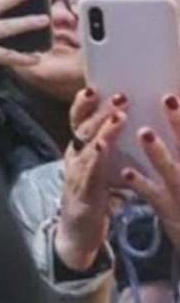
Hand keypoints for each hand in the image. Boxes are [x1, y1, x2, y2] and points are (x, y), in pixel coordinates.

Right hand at [54, 88, 127, 271]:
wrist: (77, 234)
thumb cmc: (93, 197)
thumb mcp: (98, 168)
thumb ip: (107, 147)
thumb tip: (127, 121)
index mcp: (79, 150)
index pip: (78, 121)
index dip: (83, 104)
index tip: (93, 86)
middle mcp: (74, 159)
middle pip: (82, 129)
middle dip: (99, 111)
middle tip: (118, 95)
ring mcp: (76, 175)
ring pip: (87, 147)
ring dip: (102, 130)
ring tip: (118, 115)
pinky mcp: (83, 193)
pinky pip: (90, 172)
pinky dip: (96, 157)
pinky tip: (104, 146)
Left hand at [121, 94, 179, 253]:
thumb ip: (177, 147)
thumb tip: (164, 125)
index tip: (178, 93)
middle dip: (179, 123)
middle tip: (168, 99)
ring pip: (171, 169)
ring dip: (158, 152)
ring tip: (144, 132)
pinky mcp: (168, 209)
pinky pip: (152, 195)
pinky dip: (140, 183)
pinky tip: (126, 172)